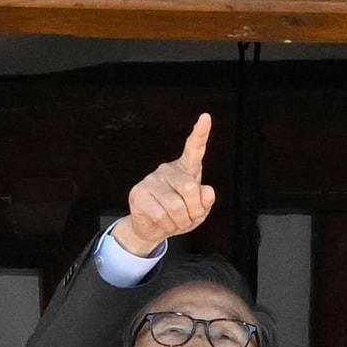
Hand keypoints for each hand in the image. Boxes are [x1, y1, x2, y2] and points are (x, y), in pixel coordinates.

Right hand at [114, 113, 216, 256]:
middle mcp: (168, 170)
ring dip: (180, 222)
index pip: (195, 148)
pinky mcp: (139, 193)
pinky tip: (162, 223)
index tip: (206, 117)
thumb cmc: (179, 217)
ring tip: (174, 221)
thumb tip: (207, 190)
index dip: (200, 133)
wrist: (152, 229)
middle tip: (188, 218)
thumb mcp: (199, 212)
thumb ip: (206, 202)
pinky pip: (160, 215)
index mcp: (187, 169)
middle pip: (190, 189)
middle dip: (193, 211)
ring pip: (175, 207)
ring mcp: (152, 180)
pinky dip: (166, 226)